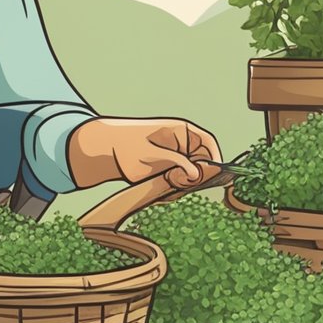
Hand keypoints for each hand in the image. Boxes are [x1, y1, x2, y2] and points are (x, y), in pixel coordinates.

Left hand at [68, 117, 221, 188]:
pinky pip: (178, 183)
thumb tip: (198, 174)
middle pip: (201, 164)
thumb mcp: (154, 154)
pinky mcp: (167, 170)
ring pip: (189, 177)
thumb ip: (178, 163)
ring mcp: (175, 158)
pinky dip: (172, 189)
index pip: (208, 142)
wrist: (106, 152)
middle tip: (179, 185)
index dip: (215, 158)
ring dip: (180, 185)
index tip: (215, 175)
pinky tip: (160, 190)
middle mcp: (181, 145)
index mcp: (182, 131)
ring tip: (163, 187)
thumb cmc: (128, 145)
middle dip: (193, 178)